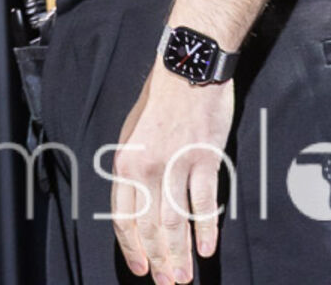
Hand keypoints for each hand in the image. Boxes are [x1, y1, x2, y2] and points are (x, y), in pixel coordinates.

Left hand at [109, 65, 233, 282]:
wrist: (186, 69)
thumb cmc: (158, 101)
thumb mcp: (132, 134)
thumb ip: (133, 170)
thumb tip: (138, 206)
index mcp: (124, 162)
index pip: (123, 216)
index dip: (131, 247)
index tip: (140, 269)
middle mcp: (147, 167)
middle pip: (151, 226)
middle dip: (158, 259)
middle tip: (167, 284)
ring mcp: (177, 164)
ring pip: (177, 221)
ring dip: (180, 255)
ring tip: (183, 279)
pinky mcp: (205, 160)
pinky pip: (205, 203)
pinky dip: (206, 230)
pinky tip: (205, 251)